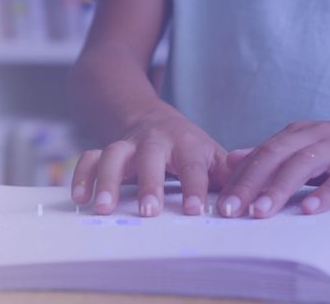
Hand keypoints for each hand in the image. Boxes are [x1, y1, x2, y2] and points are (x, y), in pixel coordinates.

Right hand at [71, 103, 230, 216]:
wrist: (151, 118)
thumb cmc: (186, 147)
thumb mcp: (211, 154)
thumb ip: (229, 174)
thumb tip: (248, 193)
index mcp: (186, 144)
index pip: (192, 166)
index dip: (194, 187)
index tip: (194, 212)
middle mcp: (155, 141)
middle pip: (150, 156)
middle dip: (148, 183)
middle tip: (148, 212)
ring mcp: (127, 144)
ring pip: (114, 154)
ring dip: (107, 180)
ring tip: (103, 208)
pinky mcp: (106, 150)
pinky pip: (89, 157)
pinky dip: (82, 175)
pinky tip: (80, 198)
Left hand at [218, 109, 329, 217]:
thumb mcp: (302, 147)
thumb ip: (268, 154)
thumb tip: (231, 161)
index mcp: (293, 134)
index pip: (258, 156)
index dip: (237, 179)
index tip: (220, 204)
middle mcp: (311, 136)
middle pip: (273, 158)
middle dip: (248, 185)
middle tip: (230, 210)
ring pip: (302, 165)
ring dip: (278, 189)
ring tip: (260, 212)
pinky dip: (325, 192)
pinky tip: (309, 209)